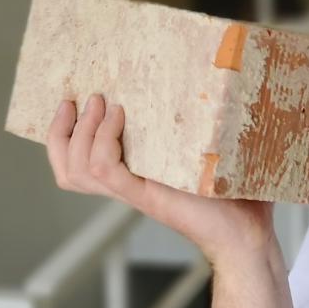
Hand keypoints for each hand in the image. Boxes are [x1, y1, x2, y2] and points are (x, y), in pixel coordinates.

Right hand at [44, 92, 279, 267]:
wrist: (249, 233)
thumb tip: (213, 74)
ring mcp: (136, 192)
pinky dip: (103, 142)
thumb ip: (200, 122)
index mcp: (134, 176)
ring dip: (82, 132)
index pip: (78, 164)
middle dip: (59, 133)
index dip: (63, 137)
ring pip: (78, 170)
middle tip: (76, 100)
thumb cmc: (235, 192)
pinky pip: (106, 171)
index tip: (72, 102)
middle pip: (67, 170)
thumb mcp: (209, 148)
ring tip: (99, 104)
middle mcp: (127, 186)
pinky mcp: (148, 196)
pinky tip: (120, 116)